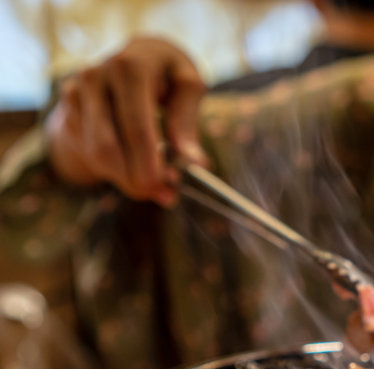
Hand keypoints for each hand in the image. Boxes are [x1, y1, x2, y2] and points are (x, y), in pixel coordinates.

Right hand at [45, 37, 207, 206]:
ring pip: (96, 156)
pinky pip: (89, 153)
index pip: (135, 128)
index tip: (166, 191)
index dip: (148, 165)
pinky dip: (116, 170)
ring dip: (127, 179)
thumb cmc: (166, 72)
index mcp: (129, 68)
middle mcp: (95, 78)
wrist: (129, 56)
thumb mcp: (187, 84)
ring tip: (157, 185)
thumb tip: (193, 161)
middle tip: (166, 196)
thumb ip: (187, 119)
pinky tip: (136, 166)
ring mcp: (75, 93)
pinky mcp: (67, 110)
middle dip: (136, 180)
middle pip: (107, 148)